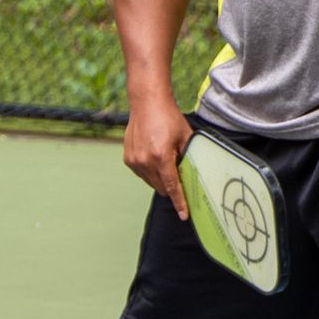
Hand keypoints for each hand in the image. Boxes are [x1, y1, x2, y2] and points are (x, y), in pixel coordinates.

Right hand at [122, 98, 193, 218]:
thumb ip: (188, 158)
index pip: (172, 187)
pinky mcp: (128, 159)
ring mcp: (134, 161)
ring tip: (167, 160)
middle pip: (162, 188)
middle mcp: (145, 161)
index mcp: (161, 157)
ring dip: (161, 179)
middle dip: (173, 187)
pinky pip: (143, 174)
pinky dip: (152, 172)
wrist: (146, 103)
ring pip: (152, 182)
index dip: (180, 203)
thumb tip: (191, 175)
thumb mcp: (186, 138)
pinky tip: (157, 158)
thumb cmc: (169, 118)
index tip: (184, 215)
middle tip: (181, 175)